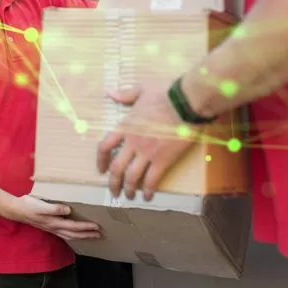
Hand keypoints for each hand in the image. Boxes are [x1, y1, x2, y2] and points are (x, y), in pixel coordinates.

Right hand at [6, 195, 101, 240]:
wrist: (16, 210)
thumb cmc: (29, 205)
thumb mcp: (40, 205)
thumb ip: (54, 208)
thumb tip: (68, 210)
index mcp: (54, 222)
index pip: (74, 226)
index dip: (85, 227)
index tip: (97, 226)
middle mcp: (54, 227)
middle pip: (74, 234)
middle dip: (87, 235)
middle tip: (100, 234)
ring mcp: (52, 228)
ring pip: (70, 235)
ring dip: (82, 236)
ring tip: (92, 235)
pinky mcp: (49, 226)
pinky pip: (65, 234)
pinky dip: (73, 235)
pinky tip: (75, 234)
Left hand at [97, 83, 198, 201]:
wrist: (186, 102)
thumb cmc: (165, 93)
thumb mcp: (142, 89)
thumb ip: (125, 94)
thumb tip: (110, 92)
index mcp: (125, 126)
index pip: (105, 146)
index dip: (101, 160)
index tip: (101, 169)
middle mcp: (133, 142)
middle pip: (116, 168)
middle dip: (113, 183)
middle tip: (114, 192)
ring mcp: (147, 153)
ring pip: (132, 177)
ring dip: (129, 190)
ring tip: (129, 197)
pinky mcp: (163, 160)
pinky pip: (152, 180)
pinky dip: (148, 190)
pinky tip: (148, 197)